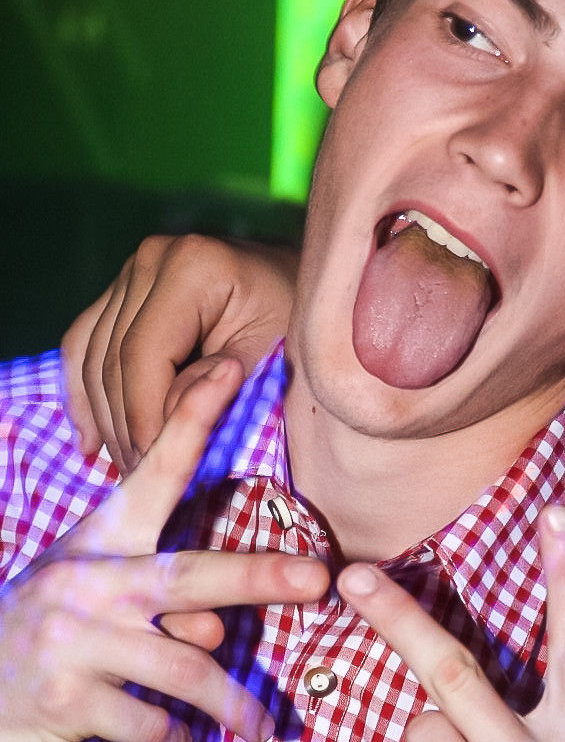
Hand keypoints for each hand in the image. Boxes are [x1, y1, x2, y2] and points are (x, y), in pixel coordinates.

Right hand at [0, 358, 329, 741]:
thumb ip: (159, 604)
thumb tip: (214, 632)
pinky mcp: (64, 700)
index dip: (189, 421)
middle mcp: (85, 583)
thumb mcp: (89, 601)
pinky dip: (172, 739)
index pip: (150, 474)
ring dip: (232, 703)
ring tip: (261, 728)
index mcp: (98, 546)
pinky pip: (150, 721)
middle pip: (188, 574)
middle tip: (316, 580)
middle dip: (257, 576)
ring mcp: (72, 640)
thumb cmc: (42, 644)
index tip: (229, 371)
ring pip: (183, 668)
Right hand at [61, 235, 299, 469]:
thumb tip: (163, 422)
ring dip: (104, 421)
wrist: (303, 292)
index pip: (142, 356)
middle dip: (124, 429)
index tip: (156, 471)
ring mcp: (131, 271)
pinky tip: (90, 442)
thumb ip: (218, 390)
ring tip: (128, 471)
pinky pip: (84, 344)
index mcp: (192, 266)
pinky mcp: (122, 290)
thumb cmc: (299, 327)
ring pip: (91, 358)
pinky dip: (84, 395)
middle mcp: (151, 259)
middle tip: (142, 483)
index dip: (142, 419)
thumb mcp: (273, 361)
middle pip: (111, 360)